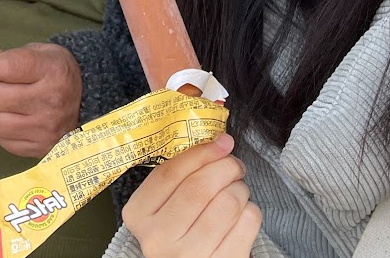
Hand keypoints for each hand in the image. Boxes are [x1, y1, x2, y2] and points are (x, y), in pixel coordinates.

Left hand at [0, 42, 82, 157]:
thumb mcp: (43, 52)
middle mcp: (50, 101)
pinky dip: (3, 129)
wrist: (89, 101)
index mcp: (51, 71)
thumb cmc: (58, 74)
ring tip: (5, 104)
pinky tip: (16, 119)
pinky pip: (2, 140)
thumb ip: (11, 56)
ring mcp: (45, 128)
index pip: (4, 67)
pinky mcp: (40, 148)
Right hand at [121, 134, 260, 257]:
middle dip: (225, 167)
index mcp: (138, 215)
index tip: (222, 143)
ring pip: (227, 203)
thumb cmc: (177, 232)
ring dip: (239, 189)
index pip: (169, 173)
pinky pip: (246, 224)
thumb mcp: (163, 206)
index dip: (201, 153)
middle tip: (234, 166)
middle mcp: (159, 239)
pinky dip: (250, 211)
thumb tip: (221, 143)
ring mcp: (189, 256)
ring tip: (237, 191)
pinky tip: (242, 214)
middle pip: (199, 187)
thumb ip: (180, 176)